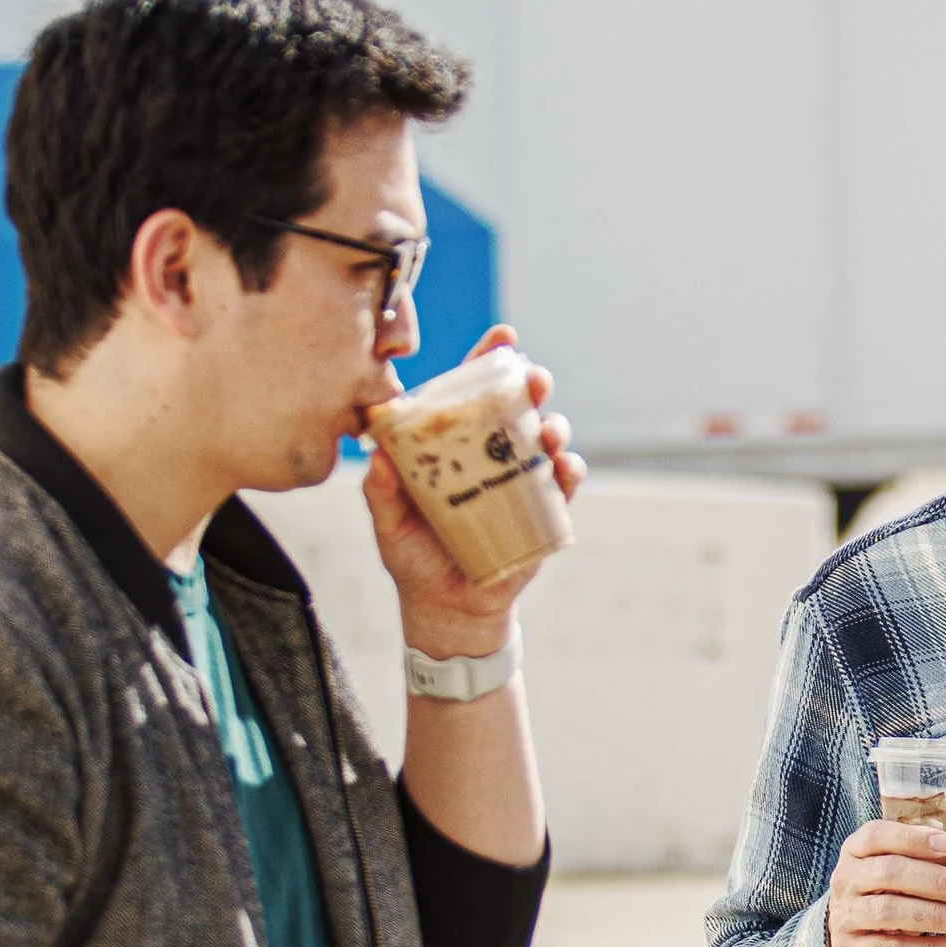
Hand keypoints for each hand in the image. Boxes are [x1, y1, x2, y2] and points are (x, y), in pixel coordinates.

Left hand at [362, 325, 586, 657]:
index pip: (469, 393)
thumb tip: (376, 457)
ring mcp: (520, 479)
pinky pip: (564, 482)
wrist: (448, 609)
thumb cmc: (413, 557)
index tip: (504, 337)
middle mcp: (490, 454)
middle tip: (534, 378)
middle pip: (517, 406)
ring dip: (555, 426)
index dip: (487, 360)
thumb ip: (381, 492)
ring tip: (549, 430)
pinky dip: (569, 470)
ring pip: (547, 438)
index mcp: (452, 445)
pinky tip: (565, 467)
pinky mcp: (544, 510)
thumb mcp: (388, 524)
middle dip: (532, 384)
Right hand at [825, 820, 945, 946]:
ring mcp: (845, 915)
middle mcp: (846, 878)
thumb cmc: (897, 895)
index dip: (912, 837)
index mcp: (860, 849)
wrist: (856, 943)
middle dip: (935, 880)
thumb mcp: (919, 875)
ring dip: (933, 915)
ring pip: (888, 911)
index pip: (877, 834)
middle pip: (889, 872)